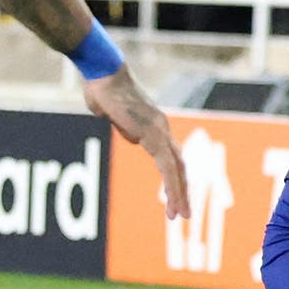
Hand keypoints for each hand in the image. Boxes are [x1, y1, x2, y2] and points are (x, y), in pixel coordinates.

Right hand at [83, 65, 190, 220]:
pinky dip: (172, 185)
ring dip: (180, 194)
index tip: (173, 198)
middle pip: (179, 165)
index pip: (171, 157)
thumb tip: (130, 136)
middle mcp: (162, 127)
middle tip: (185, 214)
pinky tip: (173, 202)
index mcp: (154, 125)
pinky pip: (166, 165)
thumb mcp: (113, 115)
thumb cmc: (102, 88)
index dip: (174, 178)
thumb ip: (124, 127)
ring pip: (176, 168)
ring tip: (181, 216)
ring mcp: (159, 129)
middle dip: (182, 191)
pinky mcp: (152, 133)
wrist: (102, 73)